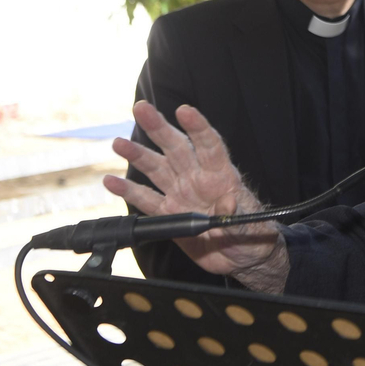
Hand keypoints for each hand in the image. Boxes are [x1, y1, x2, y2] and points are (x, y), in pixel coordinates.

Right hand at [104, 102, 284, 278]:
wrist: (242, 257)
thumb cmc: (253, 235)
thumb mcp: (249, 226)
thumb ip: (234, 216)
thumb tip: (226, 206)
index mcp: (222, 176)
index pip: (209, 145)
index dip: (197, 127)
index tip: (185, 111)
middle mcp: (198, 179)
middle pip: (176, 148)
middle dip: (158, 128)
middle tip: (142, 109)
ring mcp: (181, 194)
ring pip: (157, 169)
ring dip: (137, 156)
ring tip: (118, 143)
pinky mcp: (169, 215)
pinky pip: (146, 200)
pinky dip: (128, 192)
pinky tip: (111, 181)